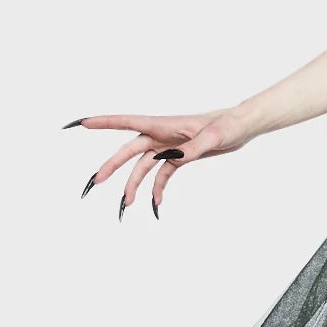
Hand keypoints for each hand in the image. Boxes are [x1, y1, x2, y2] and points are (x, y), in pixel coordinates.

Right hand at [65, 107, 254, 218]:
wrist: (243, 127)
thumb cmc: (229, 124)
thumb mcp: (215, 135)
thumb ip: (194, 147)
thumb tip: (174, 158)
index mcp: (164, 125)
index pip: (128, 122)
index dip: (104, 123)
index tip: (82, 123)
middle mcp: (162, 135)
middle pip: (130, 151)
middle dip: (112, 166)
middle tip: (96, 182)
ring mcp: (170, 146)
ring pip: (144, 166)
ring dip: (134, 184)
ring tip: (126, 204)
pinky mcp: (180, 156)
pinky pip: (162, 174)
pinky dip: (158, 188)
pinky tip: (156, 204)